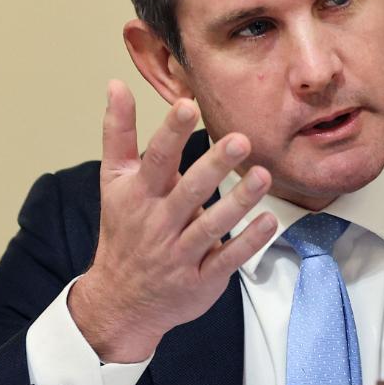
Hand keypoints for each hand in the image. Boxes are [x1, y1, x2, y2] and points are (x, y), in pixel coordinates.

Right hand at [68, 80, 277, 362]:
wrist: (120, 301)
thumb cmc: (124, 230)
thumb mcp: (114, 182)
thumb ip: (119, 133)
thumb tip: (116, 83)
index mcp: (138, 196)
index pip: (156, 160)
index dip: (171, 133)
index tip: (188, 106)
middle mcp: (159, 224)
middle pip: (189, 192)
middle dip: (214, 166)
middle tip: (241, 140)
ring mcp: (181, 254)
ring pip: (212, 226)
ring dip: (238, 202)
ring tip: (263, 176)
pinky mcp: (202, 279)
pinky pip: (228, 259)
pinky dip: (249, 241)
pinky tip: (269, 221)